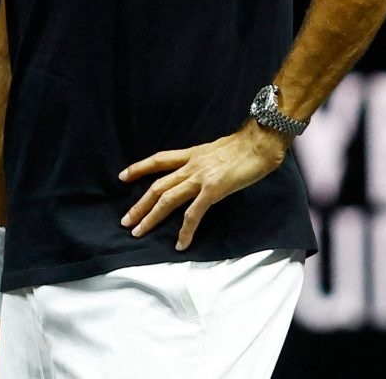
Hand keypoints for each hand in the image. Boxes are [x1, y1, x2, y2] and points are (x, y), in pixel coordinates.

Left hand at [117, 123, 287, 250]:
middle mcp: (191, 165)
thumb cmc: (248, 145)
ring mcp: (201, 178)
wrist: (262, 141)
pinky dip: (185, 231)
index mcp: (192, 154)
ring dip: (151, 217)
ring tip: (138, 232)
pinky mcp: (213, 190)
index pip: (159, 160)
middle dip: (139, 204)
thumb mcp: (219, 150)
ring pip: (167, 199)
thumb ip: (207, 161)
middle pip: (157, 186)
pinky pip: (194, 214)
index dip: (139, 168)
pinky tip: (180, 244)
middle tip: (125, 221)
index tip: (123, 176)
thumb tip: (204, 171)